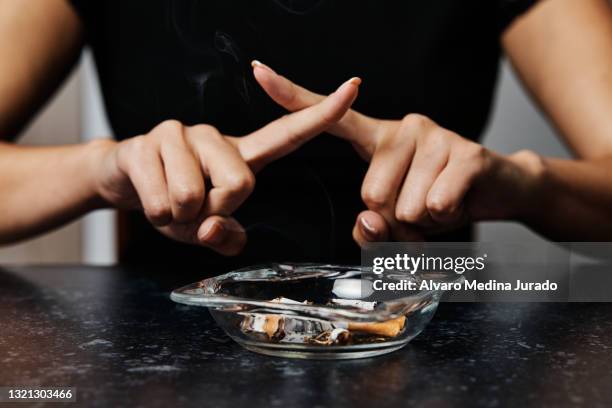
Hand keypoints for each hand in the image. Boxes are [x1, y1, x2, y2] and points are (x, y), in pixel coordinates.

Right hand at [91, 76, 360, 254]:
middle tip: (195, 212)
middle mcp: (216, 137)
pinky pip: (163, 201)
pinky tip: (150, 198)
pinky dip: (158, 217)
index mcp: (241, 155)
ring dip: (180, 218)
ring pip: (195, 198)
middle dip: (214, 213)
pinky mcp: (148, 142)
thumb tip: (215, 228)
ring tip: (170, 203)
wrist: (123, 179)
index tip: (354, 87)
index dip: (321, 114)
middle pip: (240, 187)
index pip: (287, 133)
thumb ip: (223, 235)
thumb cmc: (175, 201)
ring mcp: (182, 134)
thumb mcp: (205, 227)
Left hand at [252, 61, 542, 244]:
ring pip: (404, 206)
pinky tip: (457, 201)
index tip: (257, 71)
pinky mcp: (465, 150)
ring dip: (422, 222)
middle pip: (371, 195)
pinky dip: (445, 219)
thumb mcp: (397, 221)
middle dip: (394, 218)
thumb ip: (371, 229)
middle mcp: (402, 127)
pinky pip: (436, 204)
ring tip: (438, 203)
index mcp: (378, 139)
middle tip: (419, 207)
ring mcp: (434, 135)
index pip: (332, 118)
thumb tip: (366, 222)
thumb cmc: (438, 200)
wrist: (498, 189)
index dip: (292, 96)